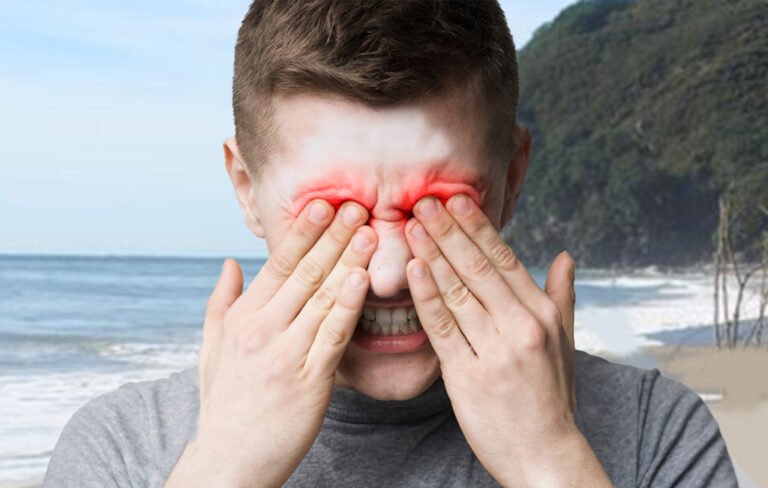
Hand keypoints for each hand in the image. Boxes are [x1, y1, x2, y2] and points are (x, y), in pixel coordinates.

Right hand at [166, 199, 376, 487]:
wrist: (229, 460)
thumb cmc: (224, 403)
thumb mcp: (211, 348)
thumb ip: (220, 302)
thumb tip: (230, 262)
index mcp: (242, 317)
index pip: (277, 264)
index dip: (304, 233)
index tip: (325, 205)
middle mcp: (262, 329)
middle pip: (305, 273)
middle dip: (334, 237)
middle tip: (358, 205)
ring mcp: (285, 354)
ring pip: (323, 298)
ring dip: (348, 261)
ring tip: (371, 230)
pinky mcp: (309, 381)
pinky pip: (334, 336)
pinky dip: (349, 306)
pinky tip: (363, 279)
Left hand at [404, 194, 607, 486]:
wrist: (544, 454)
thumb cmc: (551, 396)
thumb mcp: (565, 344)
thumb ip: (562, 297)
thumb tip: (566, 256)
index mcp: (543, 314)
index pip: (505, 259)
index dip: (478, 227)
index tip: (457, 199)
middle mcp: (522, 326)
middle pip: (478, 267)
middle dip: (449, 230)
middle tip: (425, 201)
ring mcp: (495, 351)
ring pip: (457, 291)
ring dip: (431, 254)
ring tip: (412, 225)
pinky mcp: (467, 376)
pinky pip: (442, 328)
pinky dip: (426, 296)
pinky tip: (412, 269)